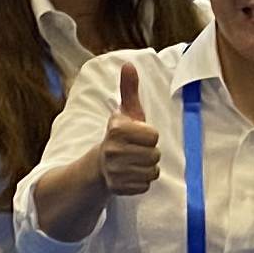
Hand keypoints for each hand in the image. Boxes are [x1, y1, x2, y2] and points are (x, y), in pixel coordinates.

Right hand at [100, 63, 162, 195]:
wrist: (99, 165)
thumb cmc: (120, 136)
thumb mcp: (125, 113)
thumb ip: (129, 89)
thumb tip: (129, 65)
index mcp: (117, 130)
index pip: (153, 136)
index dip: (149, 136)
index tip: (137, 136)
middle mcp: (113, 150)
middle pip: (154, 155)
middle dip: (150, 153)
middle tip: (136, 151)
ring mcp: (114, 171)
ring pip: (152, 172)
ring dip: (147, 168)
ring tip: (134, 162)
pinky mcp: (117, 188)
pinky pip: (144, 185)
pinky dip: (141, 182)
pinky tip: (130, 175)